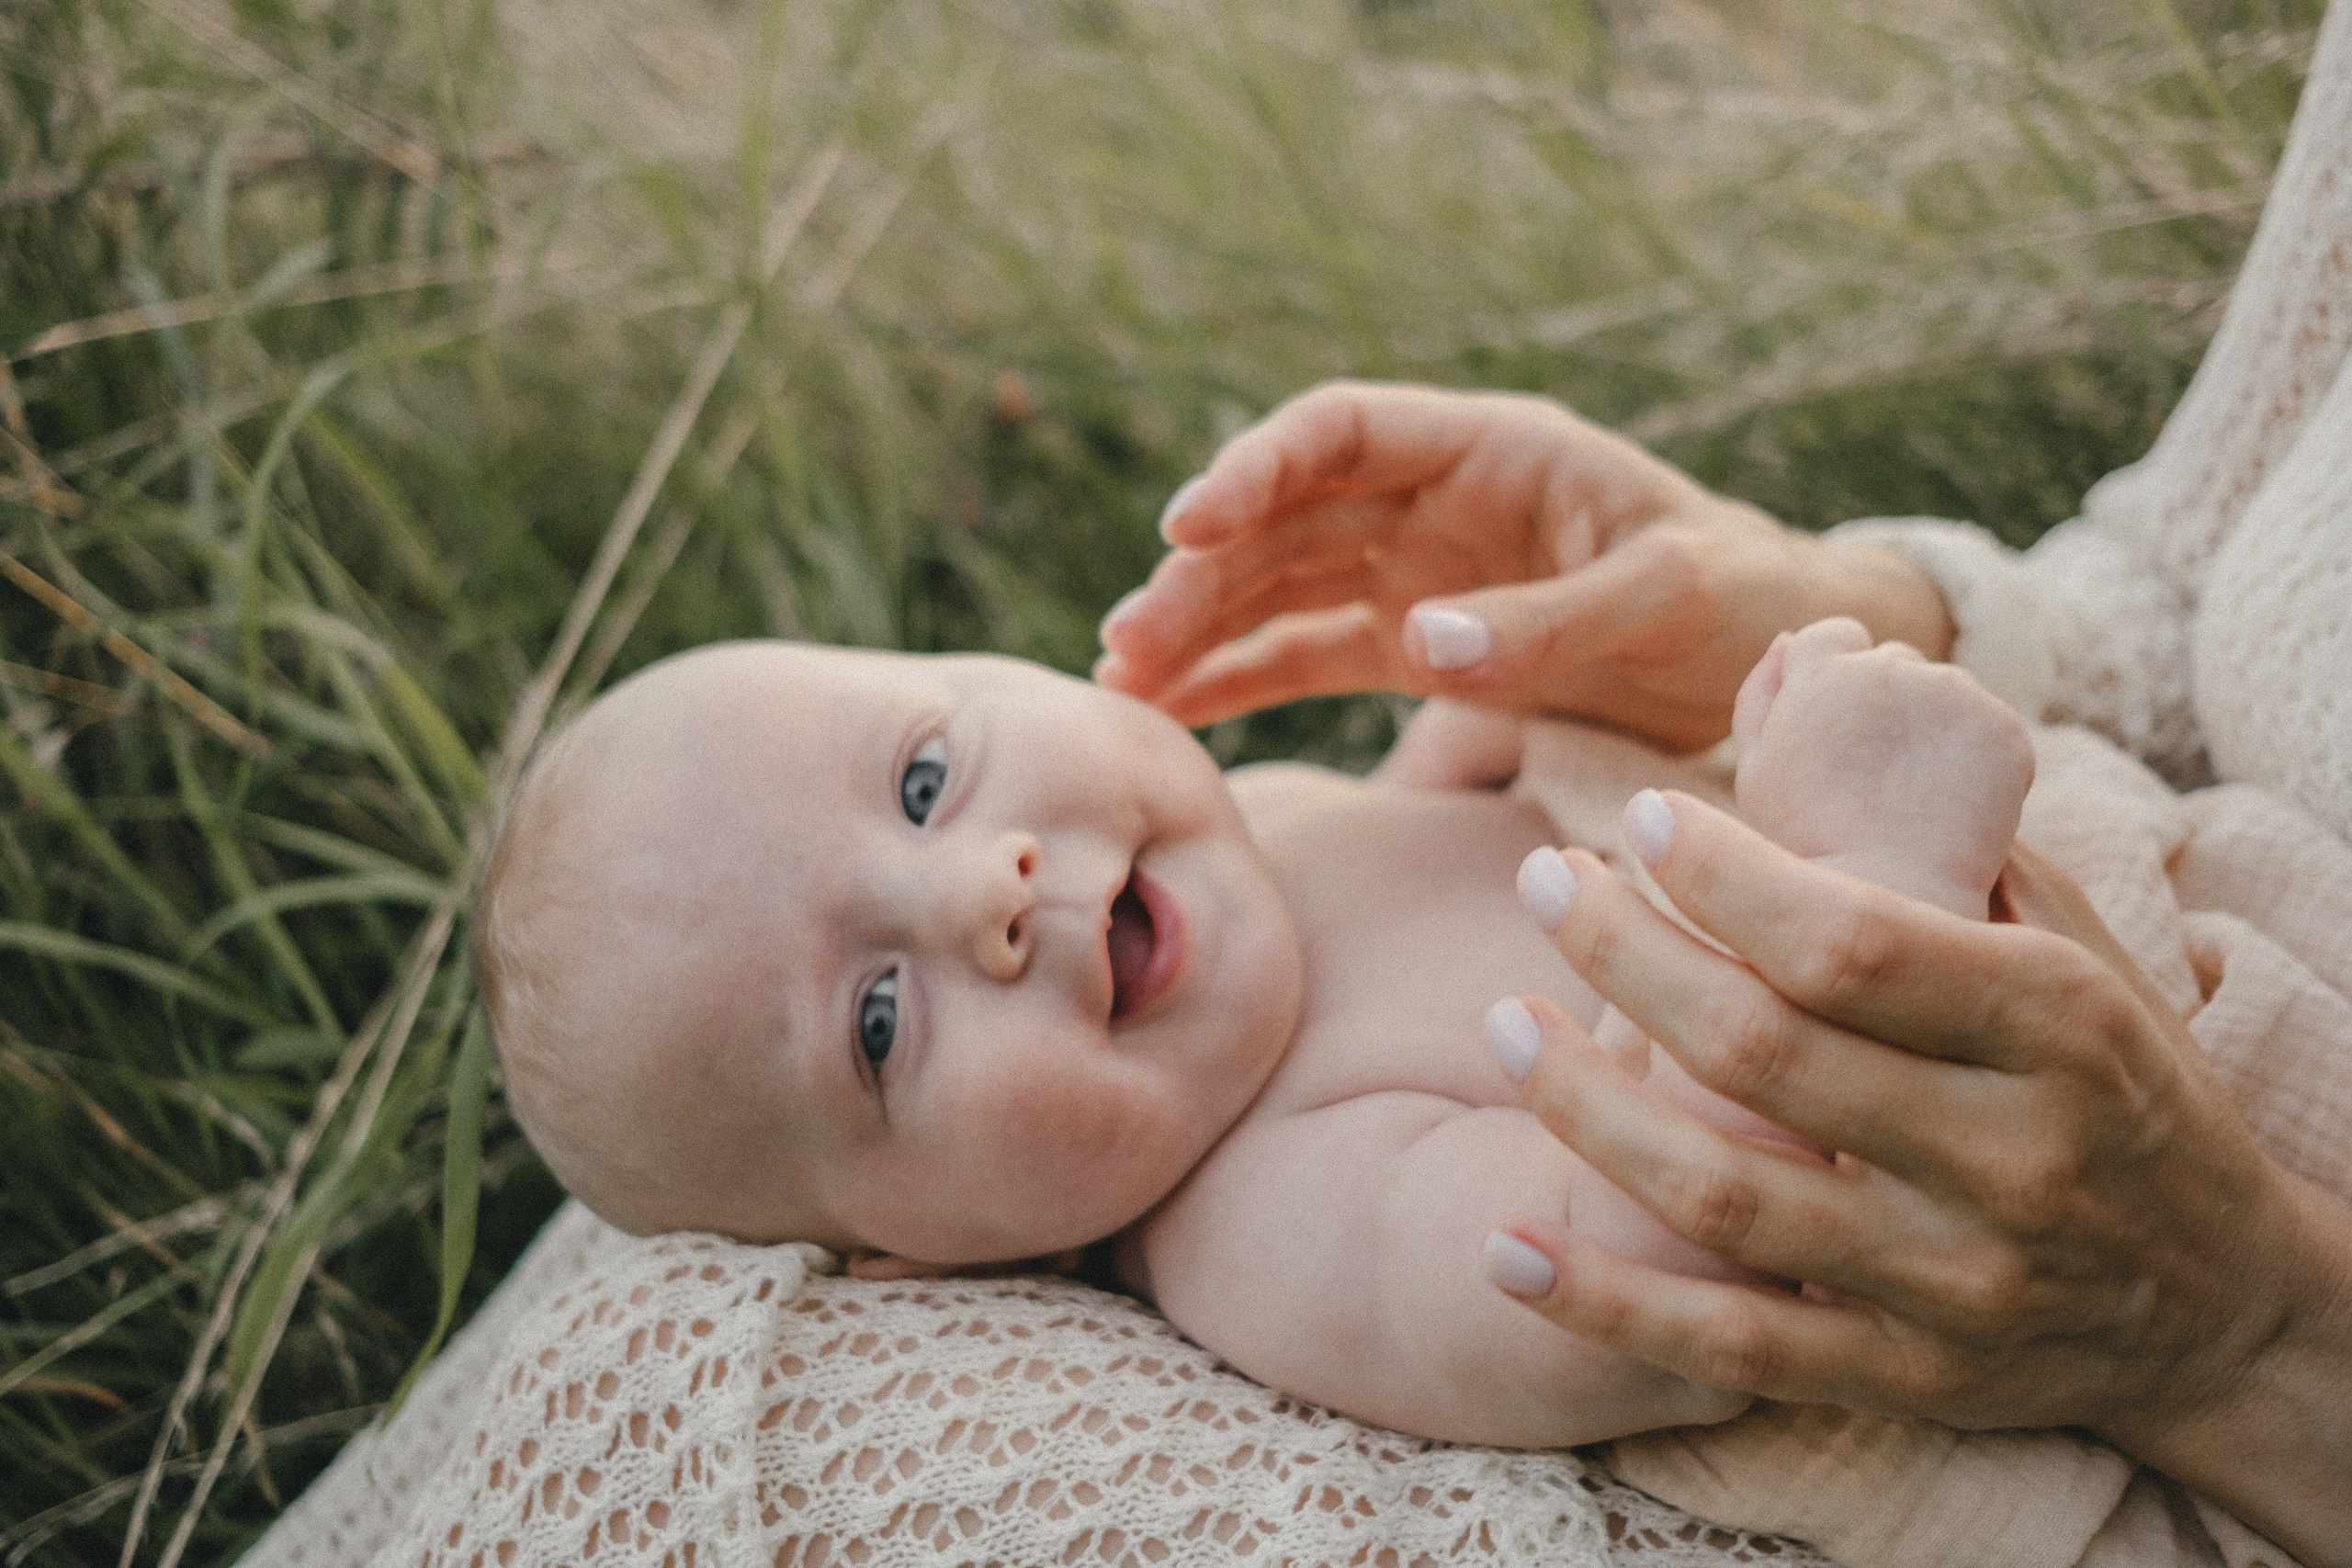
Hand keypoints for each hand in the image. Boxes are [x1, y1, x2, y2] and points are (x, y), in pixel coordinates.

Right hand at [1094, 381, 1951, 749]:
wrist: (1776, 664)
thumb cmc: (1743, 605)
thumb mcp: (1670, 601)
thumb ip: (1553, 621)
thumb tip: (1424, 647)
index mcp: (1495, 451)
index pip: (1344, 430)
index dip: (1258, 467)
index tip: (1190, 523)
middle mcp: (1437, 503)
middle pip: (1287, 521)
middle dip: (1201, 575)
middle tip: (1130, 644)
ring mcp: (1418, 576)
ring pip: (1278, 590)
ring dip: (1199, 630)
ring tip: (1124, 686)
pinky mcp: (1416, 650)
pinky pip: (1307, 656)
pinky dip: (1242, 683)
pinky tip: (1176, 716)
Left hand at [1492, 796, 2351, 1564]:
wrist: (2225, 1307)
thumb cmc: (2120, 1085)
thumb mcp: (2076, 951)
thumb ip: (1945, 838)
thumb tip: (1792, 685)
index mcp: (2056, 1025)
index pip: (1856, 944)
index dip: (1726, 879)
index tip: (1641, 818)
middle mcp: (2009, 1156)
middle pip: (1765, 1052)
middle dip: (1624, 956)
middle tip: (1541, 882)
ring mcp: (1954, 1281)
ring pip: (1725, 1196)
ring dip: (1585, 1109)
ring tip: (1502, 1023)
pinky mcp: (1908, 1378)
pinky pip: (1729, 1346)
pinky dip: (1605, 1303)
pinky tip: (1504, 1249)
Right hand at [1729, 618, 2032, 917]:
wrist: (1889, 898)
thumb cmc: (1808, 844)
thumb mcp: (1756, 769)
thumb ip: (1762, 695)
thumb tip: (1788, 640)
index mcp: (1823, 670)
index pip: (1835, 635)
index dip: (1832, 682)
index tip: (1837, 734)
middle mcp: (1892, 667)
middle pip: (1893, 661)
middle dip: (1886, 703)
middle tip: (1875, 775)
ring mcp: (1955, 694)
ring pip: (1945, 691)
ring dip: (1933, 726)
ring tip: (1913, 794)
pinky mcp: (2003, 728)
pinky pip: (1988, 725)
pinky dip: (1977, 756)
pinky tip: (1952, 803)